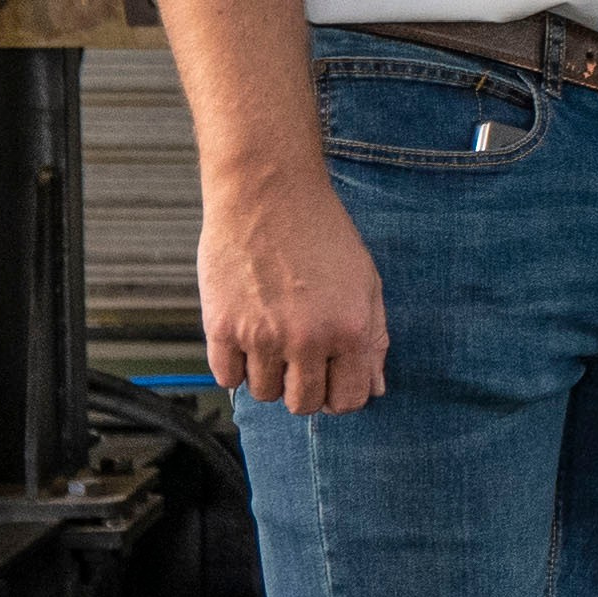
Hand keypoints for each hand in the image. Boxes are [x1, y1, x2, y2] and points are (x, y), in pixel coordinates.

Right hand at [200, 170, 388, 414]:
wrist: (267, 192)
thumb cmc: (320, 231)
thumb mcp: (366, 280)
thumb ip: (374, 338)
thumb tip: (375, 387)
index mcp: (349, 330)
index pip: (348, 400)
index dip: (339, 396)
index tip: (330, 380)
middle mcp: (307, 340)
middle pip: (303, 404)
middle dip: (304, 390)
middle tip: (298, 361)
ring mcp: (262, 336)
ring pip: (264, 394)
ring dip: (268, 376)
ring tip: (271, 339)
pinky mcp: (222, 327)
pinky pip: (227, 378)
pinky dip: (236, 367)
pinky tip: (245, 338)